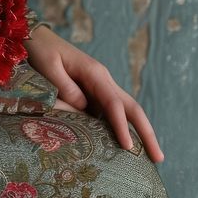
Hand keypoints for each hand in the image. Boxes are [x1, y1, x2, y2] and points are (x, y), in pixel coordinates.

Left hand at [24, 26, 163, 162]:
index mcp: (94, 73)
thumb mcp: (49, 68)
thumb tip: (85, 108)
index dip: (122, 126)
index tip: (128, 147)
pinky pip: (112, 113)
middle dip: (146, 132)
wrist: (38, 38)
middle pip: (131, 107)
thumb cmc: (42, 52)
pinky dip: (122, 129)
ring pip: (125, 111)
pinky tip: (123, 147)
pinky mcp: (94, 93)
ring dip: (139, 132)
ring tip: (149, 159)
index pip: (114, 103)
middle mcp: (103, 79)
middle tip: (159, 159)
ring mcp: (100, 86)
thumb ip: (66, 88)